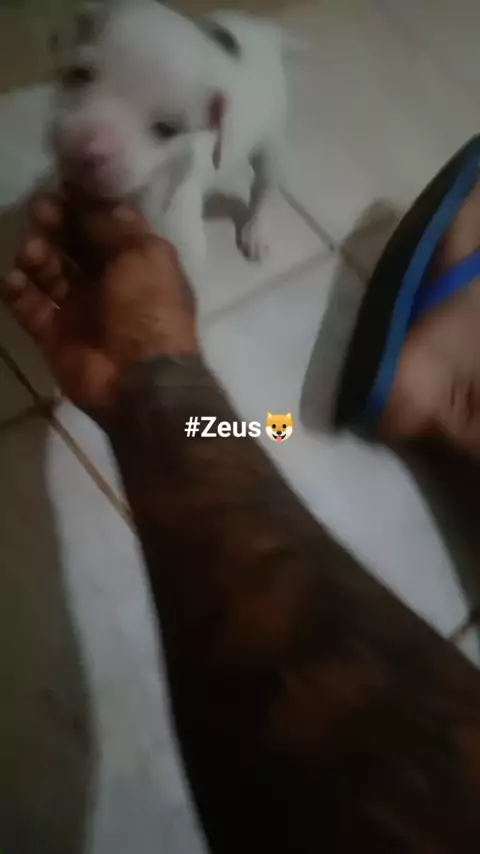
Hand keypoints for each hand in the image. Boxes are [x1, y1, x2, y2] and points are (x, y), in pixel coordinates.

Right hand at [0, 193, 197, 416]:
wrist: (140, 379)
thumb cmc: (149, 309)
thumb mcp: (142, 254)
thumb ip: (110, 223)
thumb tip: (86, 193)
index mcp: (136, 259)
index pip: (106, 222)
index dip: (84, 203)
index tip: (62, 184)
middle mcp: (107, 281)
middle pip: (73, 242)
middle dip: (55, 223)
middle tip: (41, 211)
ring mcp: (79, 308)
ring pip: (48, 271)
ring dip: (36, 255)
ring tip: (33, 254)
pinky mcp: (54, 334)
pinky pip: (28, 305)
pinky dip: (18, 289)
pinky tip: (15, 279)